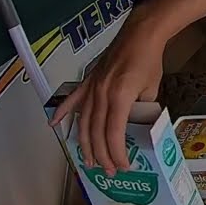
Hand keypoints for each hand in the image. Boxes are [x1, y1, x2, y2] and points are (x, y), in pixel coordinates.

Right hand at [50, 7, 165, 174]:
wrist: (140, 34)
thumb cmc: (149, 60)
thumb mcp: (152, 89)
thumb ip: (142, 109)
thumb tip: (136, 124)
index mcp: (119, 97)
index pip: (114, 133)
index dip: (116, 153)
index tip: (123, 165)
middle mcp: (101, 94)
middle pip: (96, 132)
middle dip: (102, 155)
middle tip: (107, 170)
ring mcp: (92, 87)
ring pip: (83, 122)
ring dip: (85, 143)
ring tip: (89, 160)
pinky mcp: (88, 81)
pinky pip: (72, 100)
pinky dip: (61, 112)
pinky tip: (53, 125)